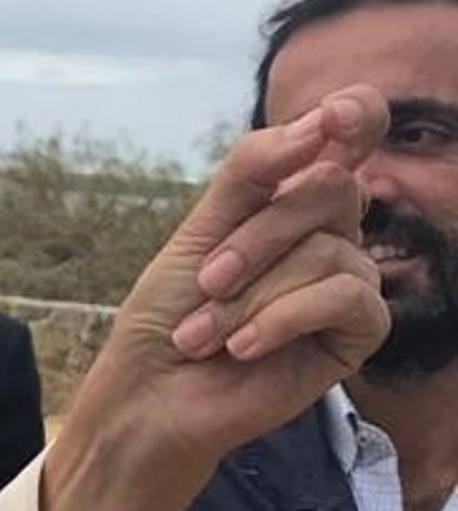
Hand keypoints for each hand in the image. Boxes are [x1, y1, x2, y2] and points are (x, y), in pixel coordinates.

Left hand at [42, 90, 388, 510]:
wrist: (153, 395)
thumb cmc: (169, 316)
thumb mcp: (199, 230)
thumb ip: (254, 171)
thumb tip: (320, 124)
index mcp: (292, 199)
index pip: (349, 135)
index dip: (355, 115)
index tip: (335, 116)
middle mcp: (329, 233)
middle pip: (330, 189)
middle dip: (256, 236)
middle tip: (207, 282)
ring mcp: (347, 282)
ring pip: (330, 250)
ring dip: (252, 295)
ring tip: (206, 332)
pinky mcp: (358, 333)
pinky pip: (346, 298)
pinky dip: (283, 319)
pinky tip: (242, 349)